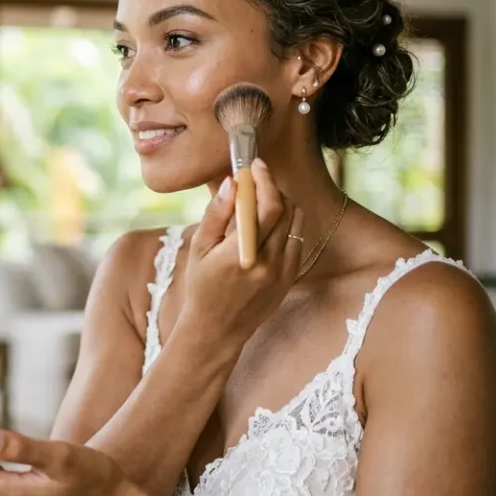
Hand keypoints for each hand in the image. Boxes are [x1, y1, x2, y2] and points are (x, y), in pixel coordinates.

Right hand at [182, 158, 305, 344]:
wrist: (217, 330)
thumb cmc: (201, 287)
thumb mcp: (199, 249)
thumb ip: (217, 214)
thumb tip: (233, 182)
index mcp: (242, 255)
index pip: (267, 207)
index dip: (265, 180)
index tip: (255, 165)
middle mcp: (269, 264)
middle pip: (286, 209)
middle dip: (272, 188)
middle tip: (256, 179)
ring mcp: (283, 272)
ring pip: (296, 222)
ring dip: (281, 204)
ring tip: (260, 202)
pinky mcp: (290, 278)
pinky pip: (297, 239)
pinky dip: (285, 225)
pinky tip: (266, 227)